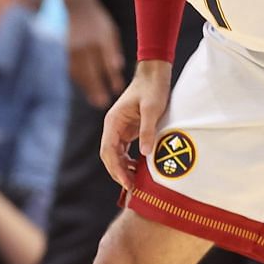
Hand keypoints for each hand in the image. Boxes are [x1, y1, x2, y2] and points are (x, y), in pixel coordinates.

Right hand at [65, 1, 124, 107]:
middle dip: (97, 86)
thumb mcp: (110, 32)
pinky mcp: (65, 52)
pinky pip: (73, 70)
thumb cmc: (99, 23)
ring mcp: (73, 48)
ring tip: (97, 101)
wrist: (78, 8)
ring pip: (80, 72)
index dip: (111, 73)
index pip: (107, 56)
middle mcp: (85, 43)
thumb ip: (112, 50)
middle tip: (104, 103)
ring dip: (88, 88)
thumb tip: (118, 68)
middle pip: (91, 68)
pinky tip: (88, 92)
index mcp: (100, 36)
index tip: (118, 89)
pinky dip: (81, 82)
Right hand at [100, 61, 170, 188]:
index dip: (116, 168)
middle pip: (109, 155)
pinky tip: (138, 170)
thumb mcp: (152, 109)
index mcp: (113, 121)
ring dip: (122, 169)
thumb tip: (144, 154)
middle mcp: (113, 126)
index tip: (127, 182)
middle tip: (131, 188)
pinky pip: (123, 150)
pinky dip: (128, 162)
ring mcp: (119, 129)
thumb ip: (147, 131)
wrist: (154, 75)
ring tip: (135, 183)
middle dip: (117, 172)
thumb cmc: (152, 89)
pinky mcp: (128, 130)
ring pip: (115, 154)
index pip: (108, 150)